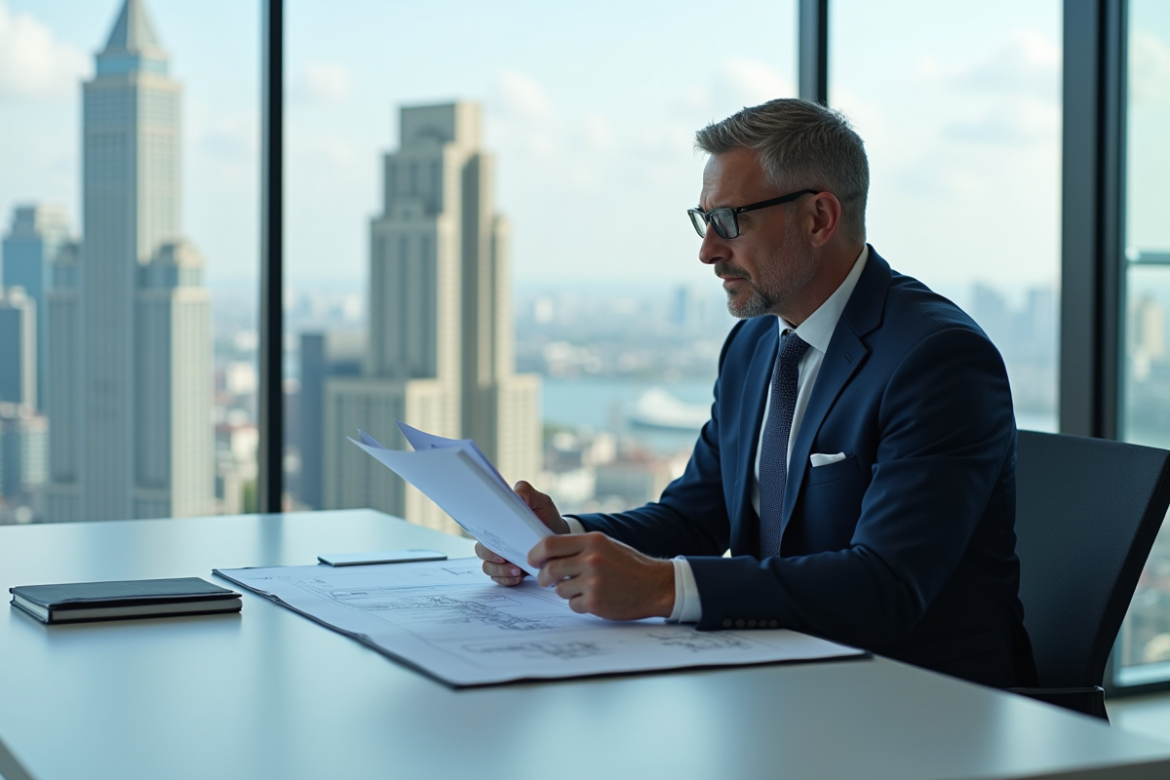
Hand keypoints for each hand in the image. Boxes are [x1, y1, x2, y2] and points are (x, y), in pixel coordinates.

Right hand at [476, 481, 568, 585]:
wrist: (559, 536)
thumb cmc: (545, 516)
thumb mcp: (540, 500)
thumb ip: (526, 492)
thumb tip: (518, 496)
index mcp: (497, 523)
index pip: (481, 530)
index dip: (484, 538)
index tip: (497, 546)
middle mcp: (495, 540)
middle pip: (481, 551)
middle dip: (491, 558)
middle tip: (506, 561)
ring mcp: (501, 557)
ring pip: (488, 568)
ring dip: (500, 572)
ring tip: (517, 571)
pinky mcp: (509, 571)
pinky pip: (500, 580)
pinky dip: (507, 581)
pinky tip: (520, 577)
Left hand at [528, 532, 674, 620]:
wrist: (655, 585)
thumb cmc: (628, 564)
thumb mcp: (605, 545)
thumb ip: (579, 547)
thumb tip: (547, 554)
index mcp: (592, 541)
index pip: (549, 544)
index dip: (536, 554)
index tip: (533, 561)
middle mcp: (591, 560)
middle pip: (549, 569)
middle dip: (543, 578)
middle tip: (546, 581)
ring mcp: (593, 582)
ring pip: (559, 590)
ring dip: (565, 591)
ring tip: (583, 588)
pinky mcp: (595, 602)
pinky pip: (572, 604)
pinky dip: (578, 603)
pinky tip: (594, 598)